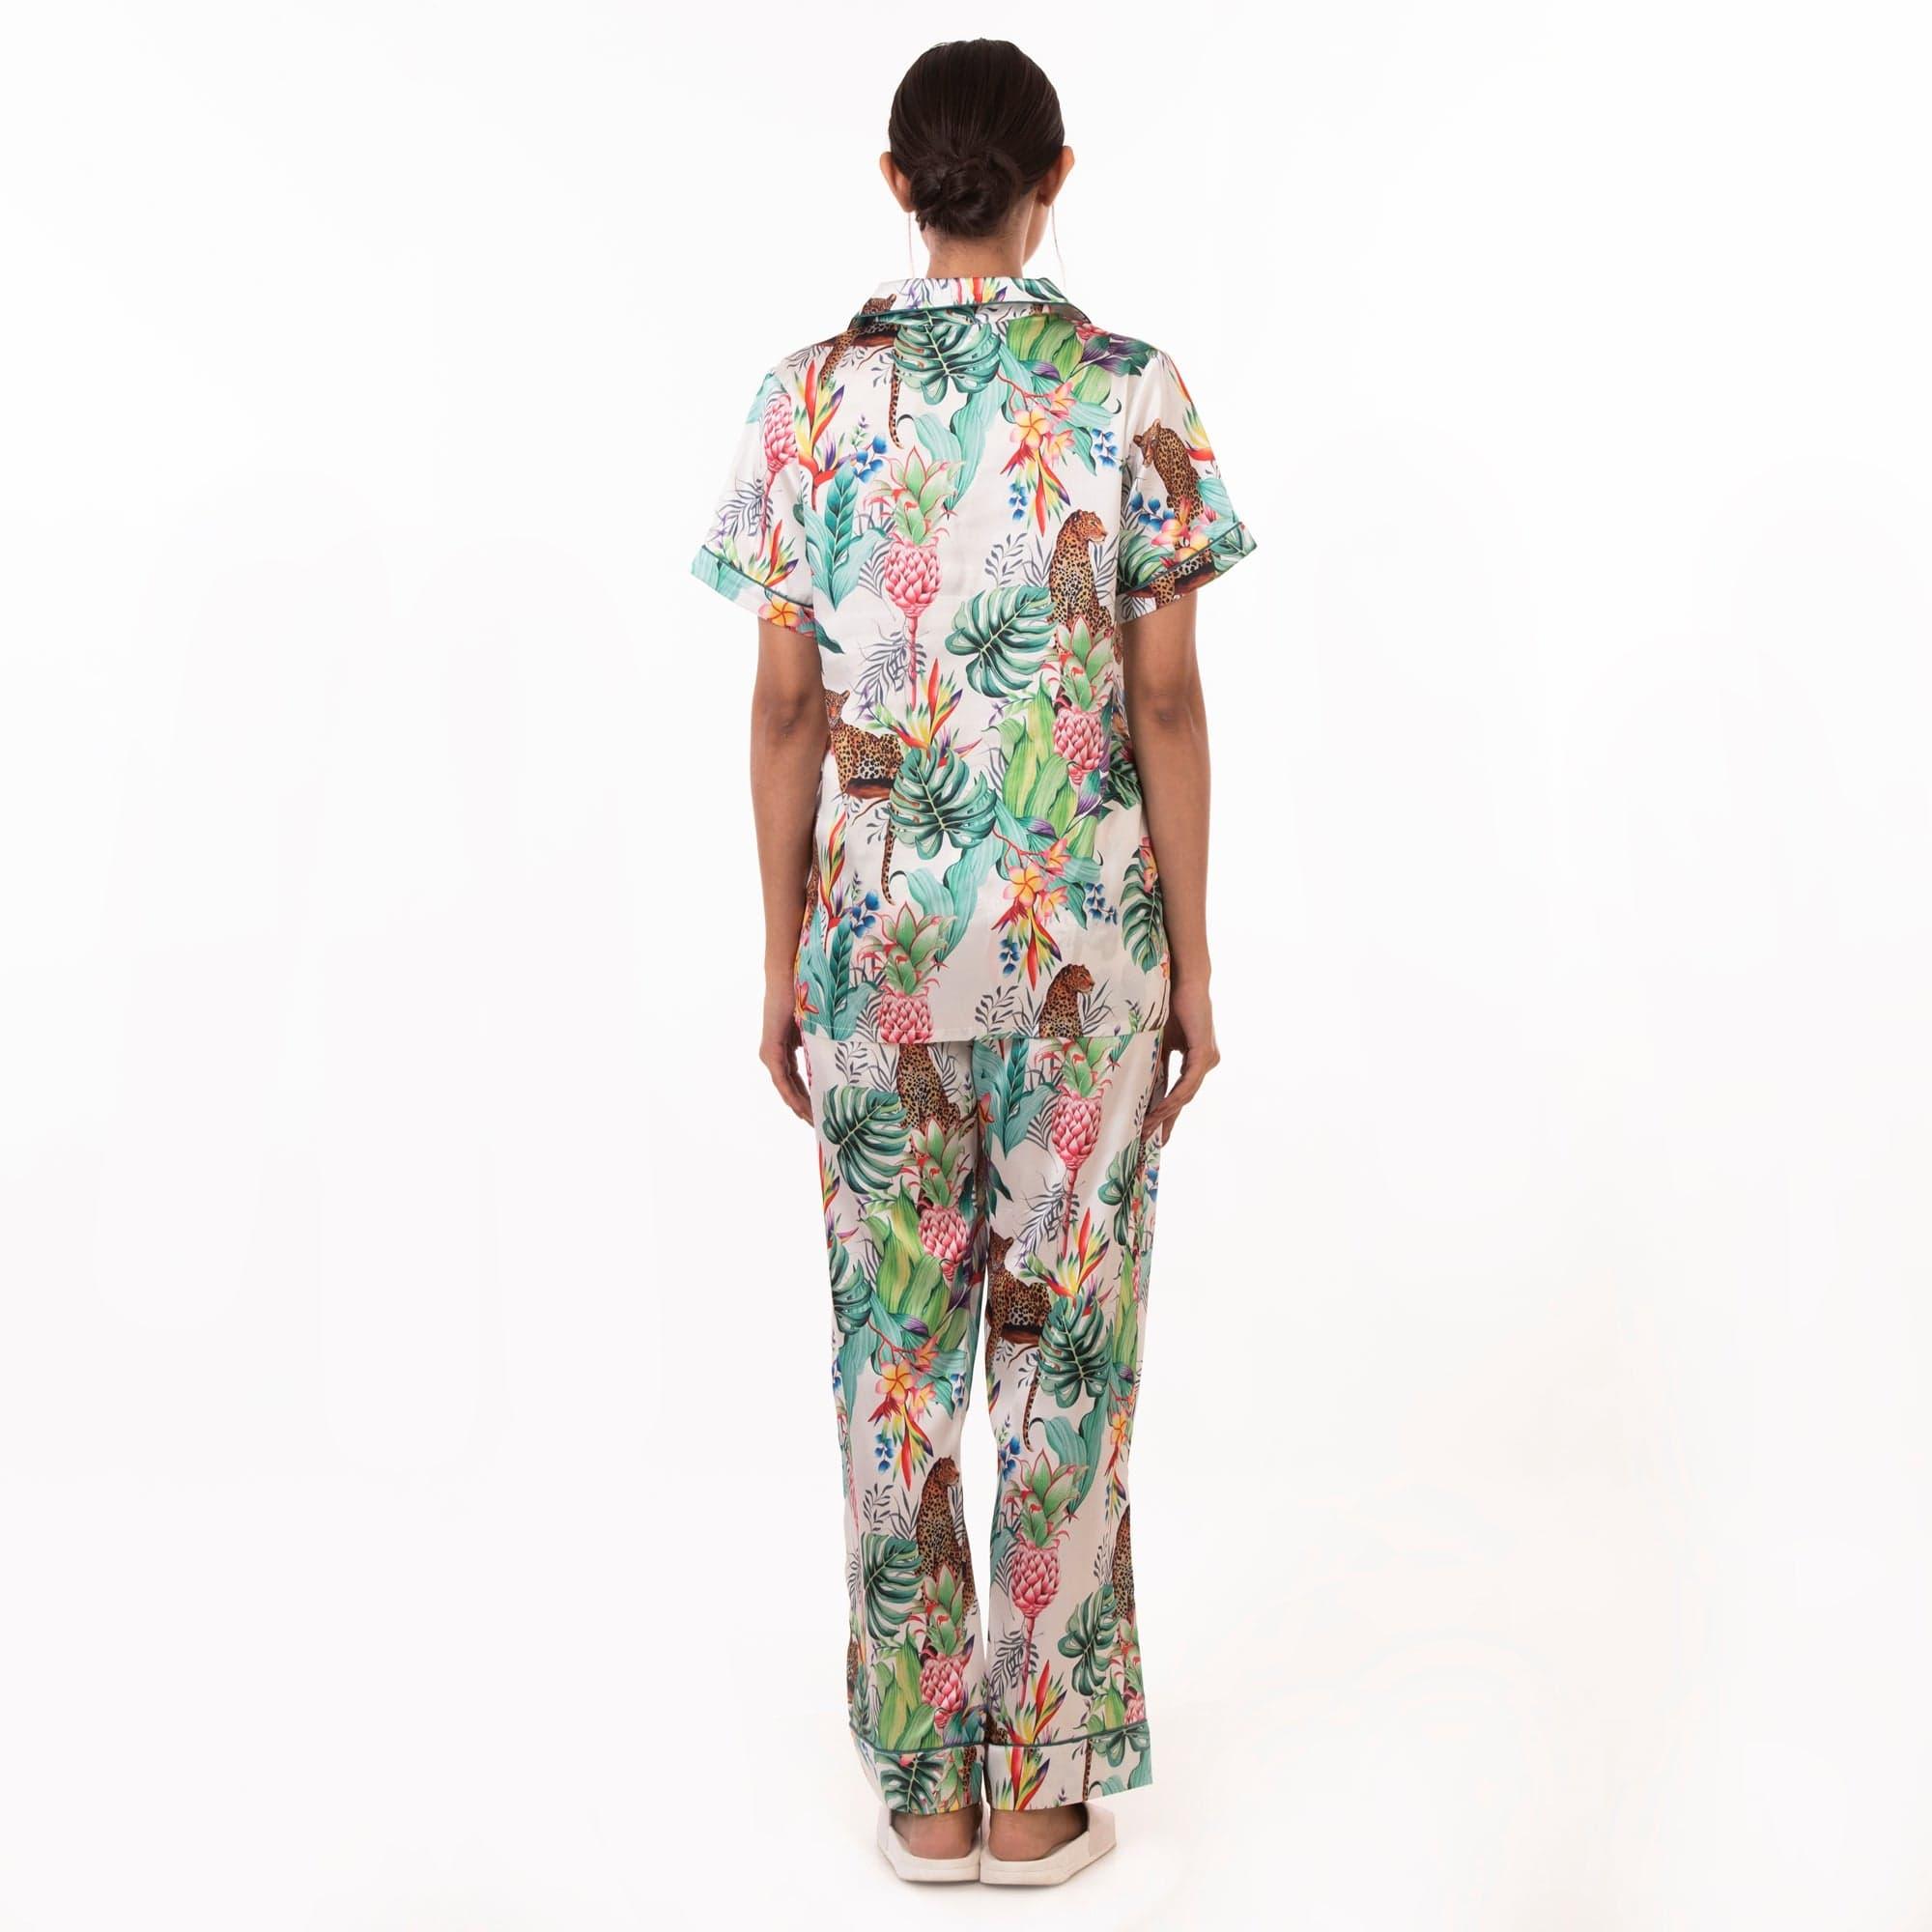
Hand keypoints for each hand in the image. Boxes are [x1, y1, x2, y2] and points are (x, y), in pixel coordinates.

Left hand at [760, 973, 811, 1122]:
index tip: (821, 1113)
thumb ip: (819, 1043)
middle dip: (805, 1108)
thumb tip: (840, 1056)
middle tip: (819, 1126)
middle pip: (790, 1089)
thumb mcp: (815, 1027)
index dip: (808, 1097)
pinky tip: (802, 1107)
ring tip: (813, 1122)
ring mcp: (770, 1054)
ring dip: (799, 1106)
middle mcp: (773, 1056)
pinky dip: (792, 1094)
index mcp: (784, 1050)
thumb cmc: (803, 994)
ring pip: (785, 1088)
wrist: (786, 977)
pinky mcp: (770, 1051)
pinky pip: (782, 1079)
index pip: (796, 1080)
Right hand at [1144, 980, 1218, 1144]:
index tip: (1154, 1132)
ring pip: (1186, 1095)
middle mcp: (1205, 1062)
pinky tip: (1160, 1111)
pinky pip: (1188, 1084)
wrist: (1183, 978)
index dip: (1166, 1113)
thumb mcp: (1158, 1040)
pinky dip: (1173, 1099)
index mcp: (1195, 1059)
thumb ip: (1154, 1063)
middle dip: (1167, 1122)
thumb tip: (1137, 1085)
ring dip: (1166, 1114)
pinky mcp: (1204, 1054)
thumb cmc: (1169, 1003)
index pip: (1179, 1092)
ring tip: (1148, 1130)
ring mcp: (1207, 1060)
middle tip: (1152, 1143)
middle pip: (1184, 1099)